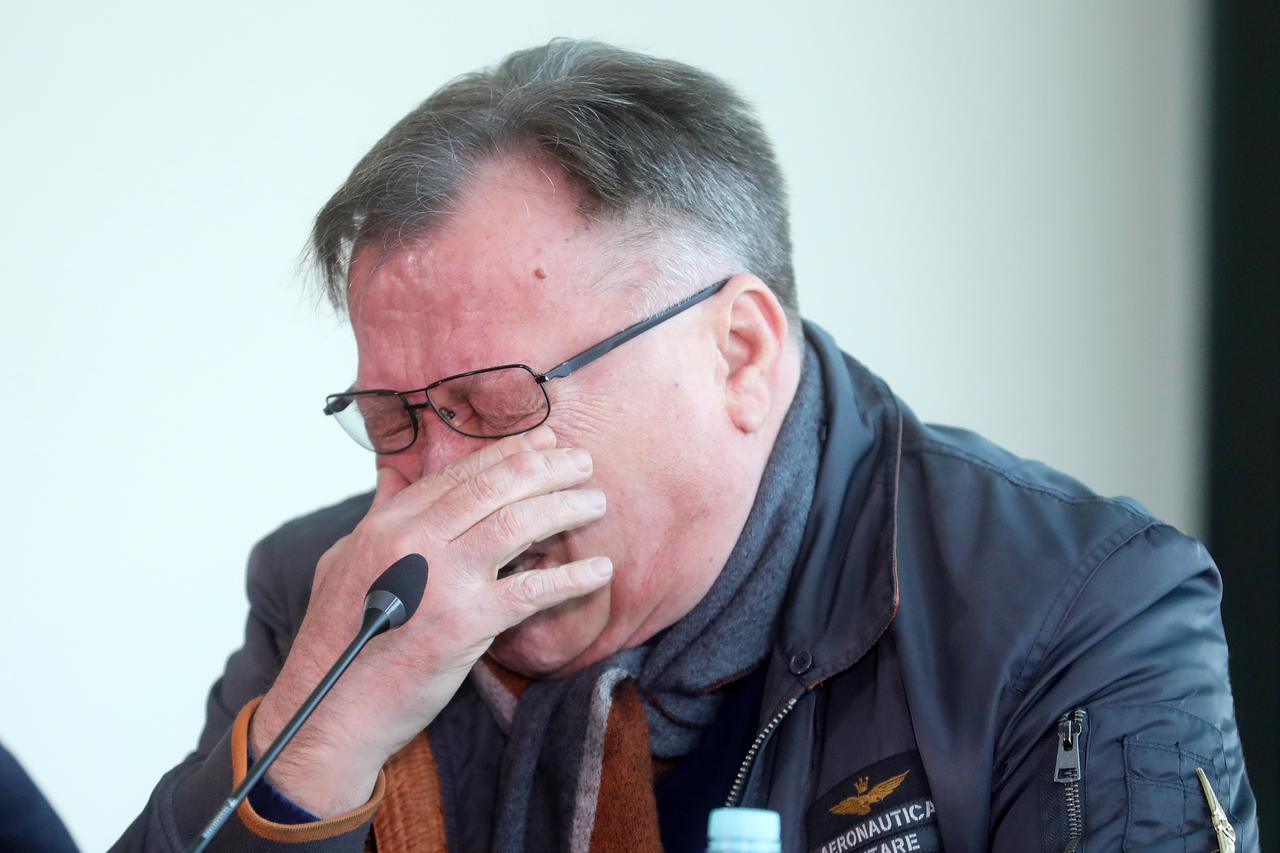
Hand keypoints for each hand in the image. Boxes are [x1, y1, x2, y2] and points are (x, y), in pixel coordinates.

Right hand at [247, 425, 609, 815]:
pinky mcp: (465, 624)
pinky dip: (571, 578)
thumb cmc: (341, 641)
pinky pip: (531, 590)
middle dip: (546, 469)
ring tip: (596, 503)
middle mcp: (415, 541)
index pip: (460, 474)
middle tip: (583, 461)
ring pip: (517, 525)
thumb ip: (378, 514)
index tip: (545, 442)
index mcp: (389, 523)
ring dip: (564, 509)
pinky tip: (600, 570)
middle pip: (495, 488)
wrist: (332, 711)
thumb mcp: (344, 560)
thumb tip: (392, 472)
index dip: (509, 454)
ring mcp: (441, 581)